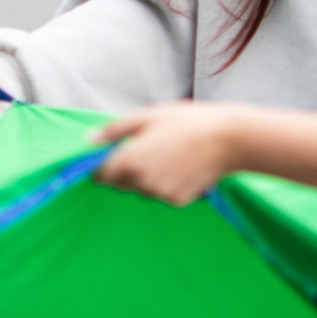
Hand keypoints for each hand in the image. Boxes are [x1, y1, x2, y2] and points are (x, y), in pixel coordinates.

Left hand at [95, 101, 246, 205]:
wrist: (228, 140)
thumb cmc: (186, 122)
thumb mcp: (146, 117)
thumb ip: (114, 131)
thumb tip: (89, 140)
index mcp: (129, 161)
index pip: (101, 174)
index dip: (104, 166)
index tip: (113, 155)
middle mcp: (142, 182)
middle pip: (120, 183)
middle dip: (126, 170)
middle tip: (147, 149)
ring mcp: (160, 194)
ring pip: (141, 189)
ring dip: (145, 177)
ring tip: (167, 155)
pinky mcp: (177, 200)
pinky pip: (161, 194)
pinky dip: (164, 184)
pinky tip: (179, 166)